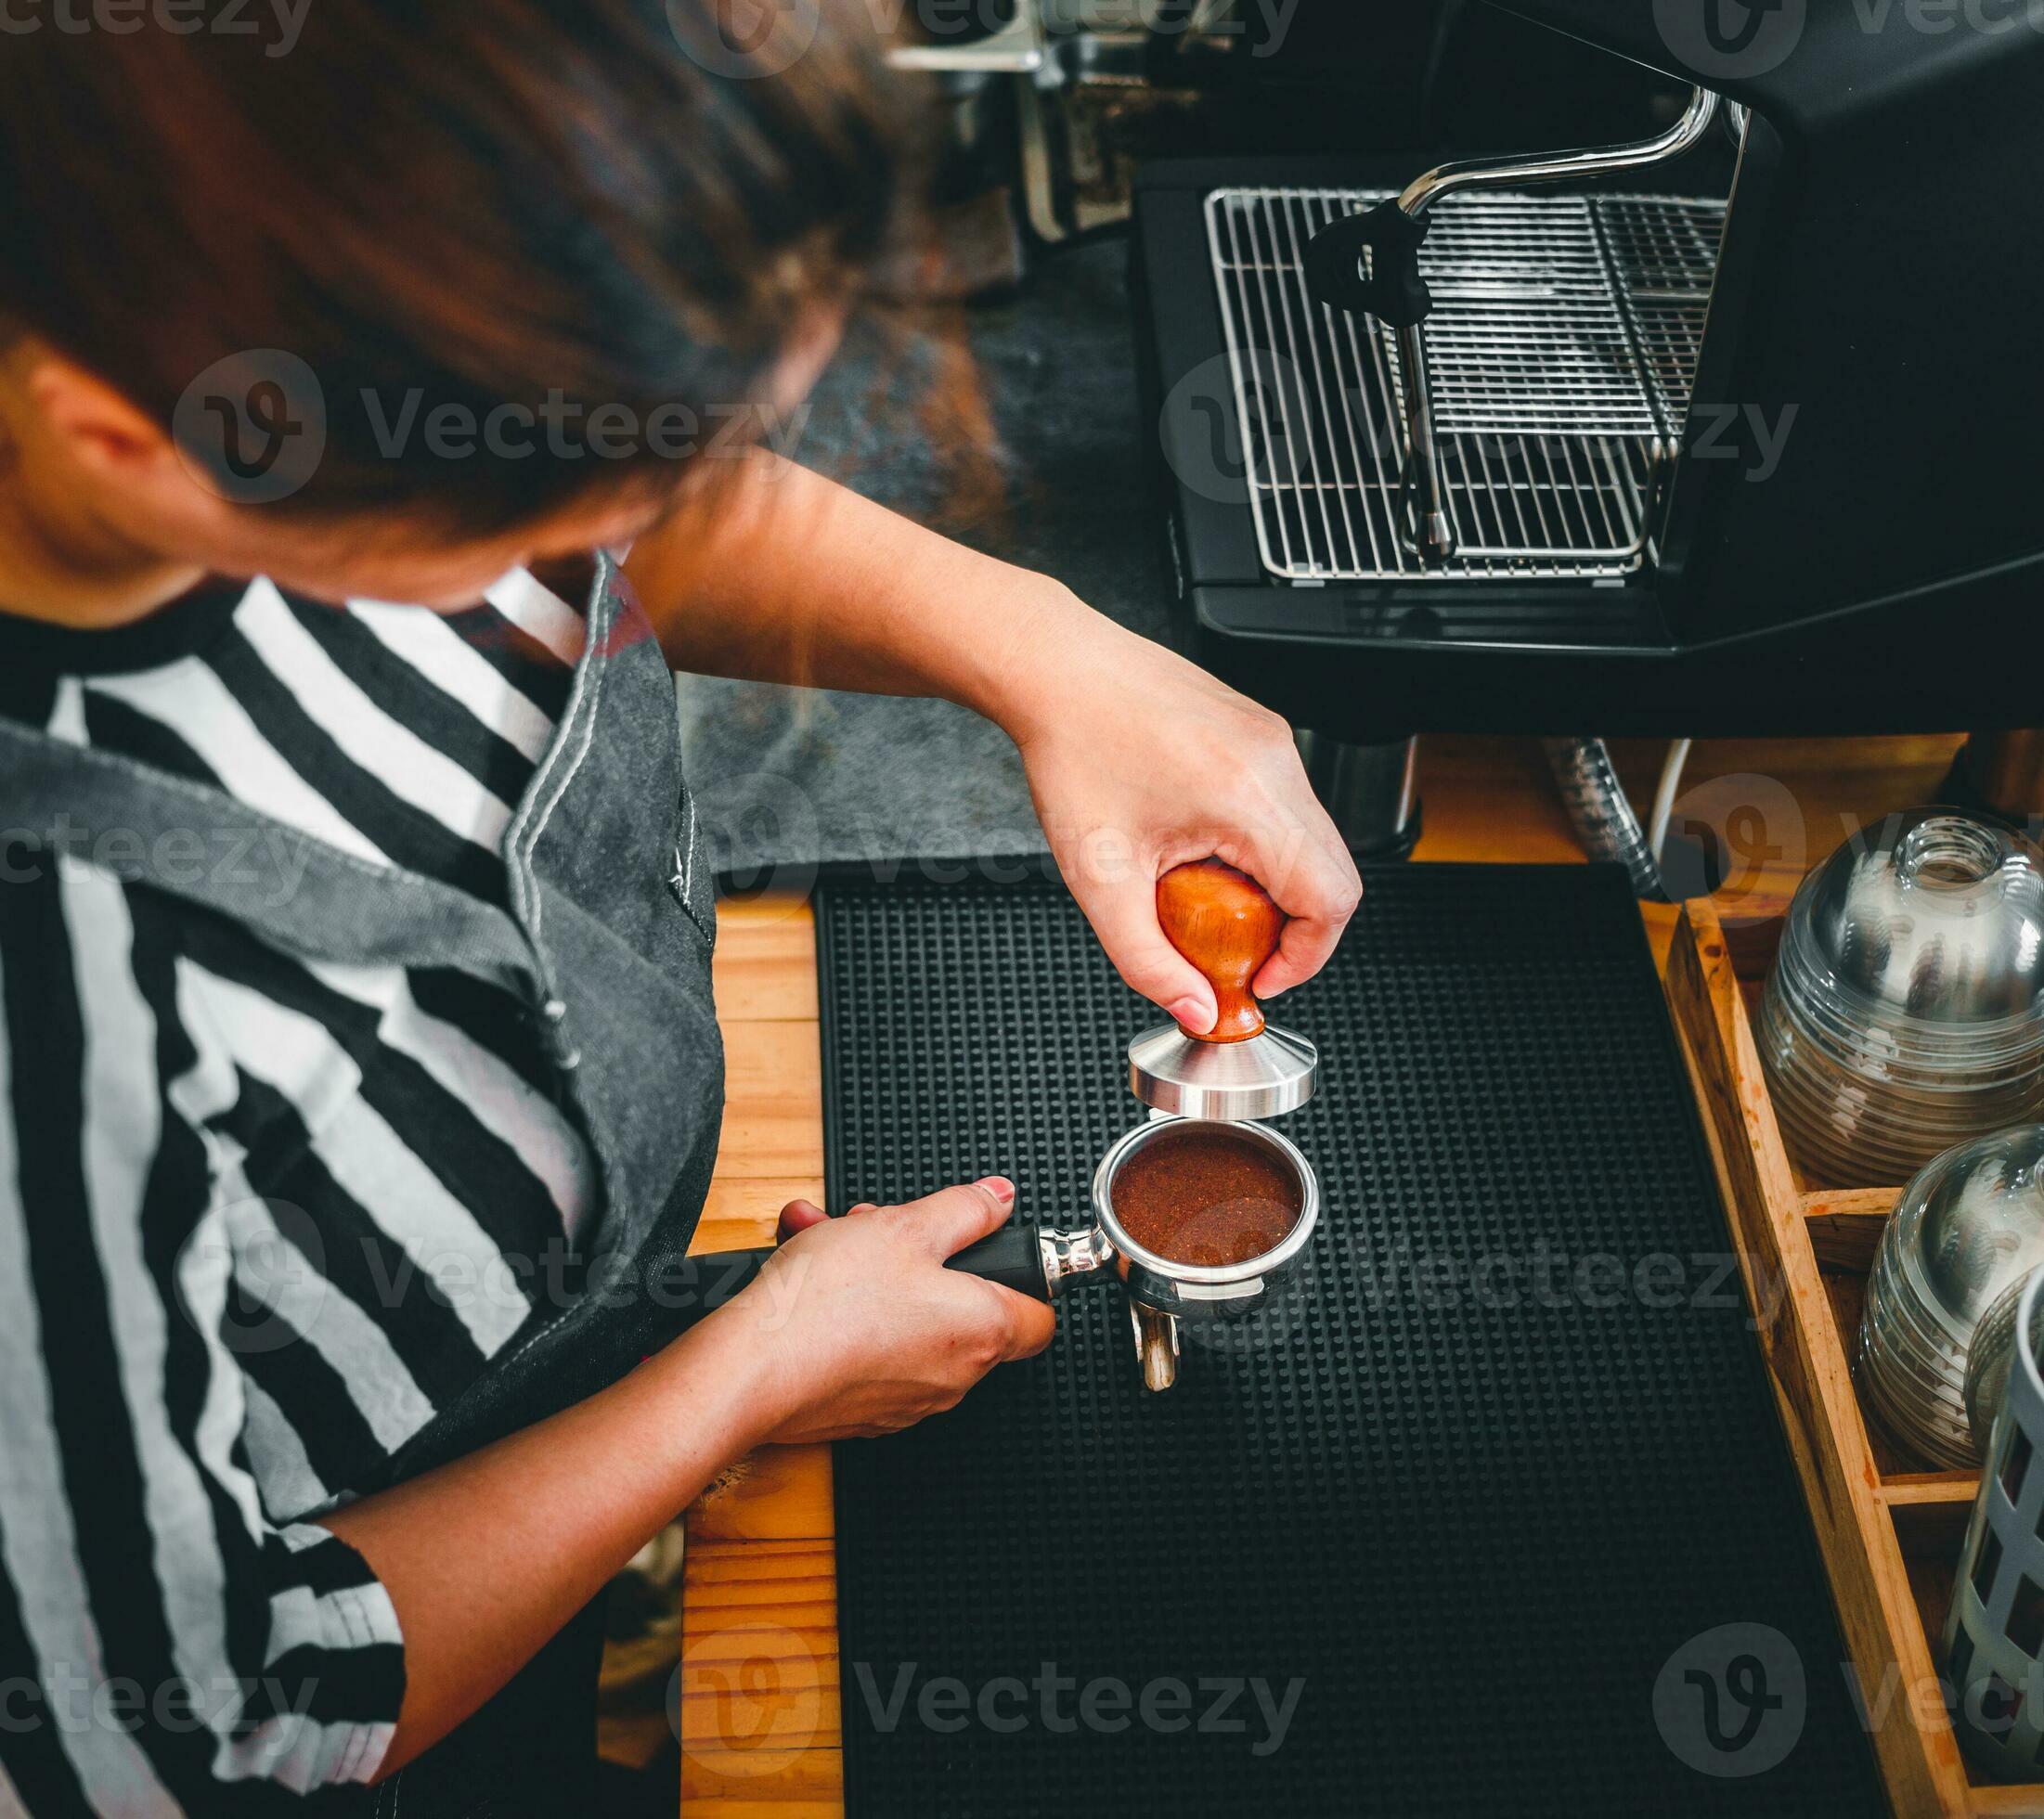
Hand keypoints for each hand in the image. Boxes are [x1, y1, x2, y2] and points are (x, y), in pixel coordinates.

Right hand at [724, 1179, 1055, 1445]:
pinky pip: (868, 1350)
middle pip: (960, 1307)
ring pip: (907, 1322)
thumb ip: (964, 1209)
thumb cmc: (829, 1304)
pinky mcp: (860, 1411)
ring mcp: (905, 1400)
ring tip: (829, 1239)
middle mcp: (952, 1377)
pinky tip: (808, 1277)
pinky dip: (847, 1312)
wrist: (750, 1371)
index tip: (995, 1252)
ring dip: (876, 1275)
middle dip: (922, 1258)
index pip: (1040, 1317)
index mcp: (982, 1331)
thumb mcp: (905, 1225)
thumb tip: (999, 1199)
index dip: (1022, 1277)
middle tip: (883, 1228)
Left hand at [998, 587, 1362, 1030]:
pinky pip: (1289, 805)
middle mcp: (1275, 763)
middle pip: (1335, 874)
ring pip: (1315, 840)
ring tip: (1209, 895)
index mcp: (1247, 798)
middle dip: (1294, 929)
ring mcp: (1274, 741)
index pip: (1331, 899)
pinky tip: (1202, 847)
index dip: (1306, 957)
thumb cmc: (1072, 751)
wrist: (1056, 671)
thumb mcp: (1100, 879)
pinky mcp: (1261, 730)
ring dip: (1277, 886)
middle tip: (1235, 950)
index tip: (1259, 978)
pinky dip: (1263, 845)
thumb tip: (1196, 1012)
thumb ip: (1148, 961)